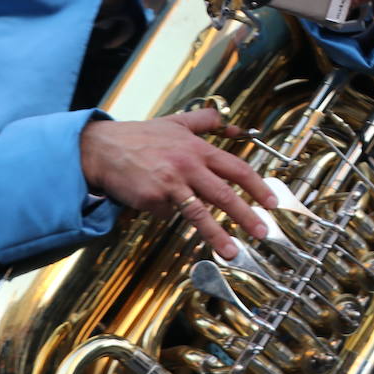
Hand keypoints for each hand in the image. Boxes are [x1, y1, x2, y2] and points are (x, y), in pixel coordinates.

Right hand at [79, 108, 274, 259]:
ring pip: (200, 213)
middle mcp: (188, 166)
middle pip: (224, 194)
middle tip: (262, 231)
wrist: (102, 148)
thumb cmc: (139, 137)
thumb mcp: (176, 122)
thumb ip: (204, 122)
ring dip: (218, 235)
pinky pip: (169, 214)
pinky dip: (168, 213)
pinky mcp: (153, 199)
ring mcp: (170, 184)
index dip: (258, 187)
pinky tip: (157, 201)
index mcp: (198, 149)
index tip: (272, 202)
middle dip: (246, 215)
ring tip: (232, 252)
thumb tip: (228, 122)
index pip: (237, 169)